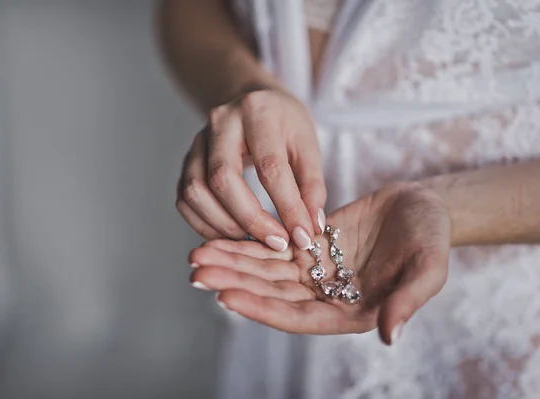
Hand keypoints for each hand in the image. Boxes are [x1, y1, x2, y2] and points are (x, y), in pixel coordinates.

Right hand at [176, 88, 325, 250]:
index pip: (269, 166)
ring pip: (195, 192)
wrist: (252, 101)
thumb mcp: (308, 145)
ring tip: (253, 240)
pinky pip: (184, 200)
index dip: (287, 206)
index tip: (302, 236)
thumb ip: (311, 185)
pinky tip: (231, 233)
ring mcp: (197, 142)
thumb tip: (309, 227)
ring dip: (223, 225)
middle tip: (276, 242)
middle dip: (250, 219)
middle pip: (222, 179)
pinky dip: (204, 224)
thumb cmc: (284, 123)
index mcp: (257, 111)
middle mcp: (220, 123)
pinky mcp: (185, 162)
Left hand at [188, 183, 450, 343]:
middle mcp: (326, 295)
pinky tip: (220, 237)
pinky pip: (273, 246)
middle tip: (197, 271)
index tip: (226, 297)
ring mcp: (315, 270)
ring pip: (266, 270)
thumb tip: (391, 336)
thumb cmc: (432, 239)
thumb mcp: (428, 268)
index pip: (298, 317)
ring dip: (233, 263)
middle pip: (271, 293)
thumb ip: (408, 300)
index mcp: (350, 311)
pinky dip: (248, 243)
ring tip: (198, 255)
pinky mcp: (309, 245)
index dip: (262, 309)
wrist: (424, 207)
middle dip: (234, 282)